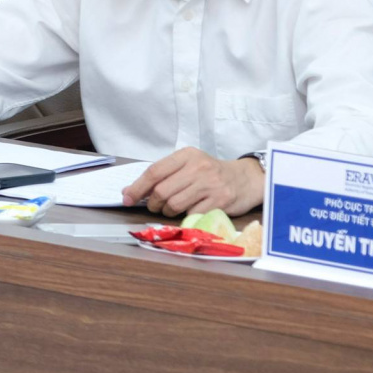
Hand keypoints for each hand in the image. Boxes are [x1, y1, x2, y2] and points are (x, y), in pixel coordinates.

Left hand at [122, 148, 264, 216]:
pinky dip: (184, 216)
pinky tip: (188, 212)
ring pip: (174, 204)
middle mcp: (198, 167)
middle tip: (154, 206)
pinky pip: (192, 214)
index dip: (137, 187)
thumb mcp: (188, 166)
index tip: (126, 198)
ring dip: (167, 211)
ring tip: (170, 209)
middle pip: (162, 190)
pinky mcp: (220, 201)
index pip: (154, 171)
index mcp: (186, 155)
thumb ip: (162, 175)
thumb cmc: (210, 173)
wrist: (245, 179)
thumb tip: (129, 190)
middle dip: (152, 203)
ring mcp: (210, 184)